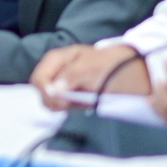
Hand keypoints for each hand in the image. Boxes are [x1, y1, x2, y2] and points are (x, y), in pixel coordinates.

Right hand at [30, 43, 146, 110]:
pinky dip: (72, 108)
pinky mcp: (68, 95)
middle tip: (75, 104)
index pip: (38, 79)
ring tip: (84, 101)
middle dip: (56, 101)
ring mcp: (61, 84)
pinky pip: (61, 106)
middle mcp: (54, 71)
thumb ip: (70, 76)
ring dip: (66, 105)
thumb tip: (52, 90)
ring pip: (50, 101)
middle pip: (41, 92)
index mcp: (55, 59)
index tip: (63, 102)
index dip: (46, 92)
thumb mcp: (91, 67)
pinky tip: (84, 104)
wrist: (129, 73)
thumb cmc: (109, 66)